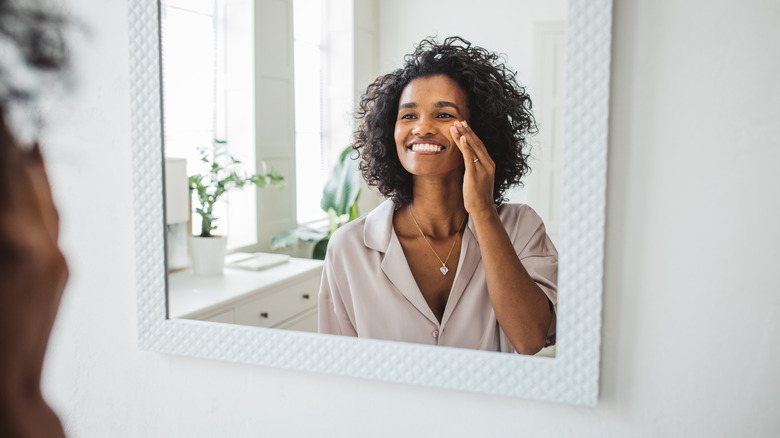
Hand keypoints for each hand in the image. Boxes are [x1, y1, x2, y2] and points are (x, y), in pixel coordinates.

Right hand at [0, 140, 67, 436]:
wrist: (9, 389)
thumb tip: (4, 202)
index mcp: (18, 247)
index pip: (9, 177)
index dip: (5, 143)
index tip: (6, 116)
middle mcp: (44, 247)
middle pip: (26, 180)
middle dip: (13, 148)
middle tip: (11, 119)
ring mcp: (58, 260)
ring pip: (44, 198)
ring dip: (31, 166)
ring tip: (22, 137)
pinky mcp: (61, 271)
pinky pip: (53, 221)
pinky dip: (42, 195)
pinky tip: (36, 182)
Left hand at [450, 120, 495, 218]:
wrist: (482, 209)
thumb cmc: (478, 195)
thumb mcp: (478, 178)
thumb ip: (475, 167)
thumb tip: (467, 160)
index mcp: (490, 164)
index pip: (480, 145)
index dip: (472, 134)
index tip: (465, 125)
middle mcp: (488, 164)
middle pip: (477, 143)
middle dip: (467, 131)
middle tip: (459, 120)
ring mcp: (482, 169)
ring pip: (473, 148)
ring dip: (464, 135)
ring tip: (456, 126)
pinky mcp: (475, 175)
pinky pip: (470, 158)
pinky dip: (466, 147)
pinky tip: (463, 138)